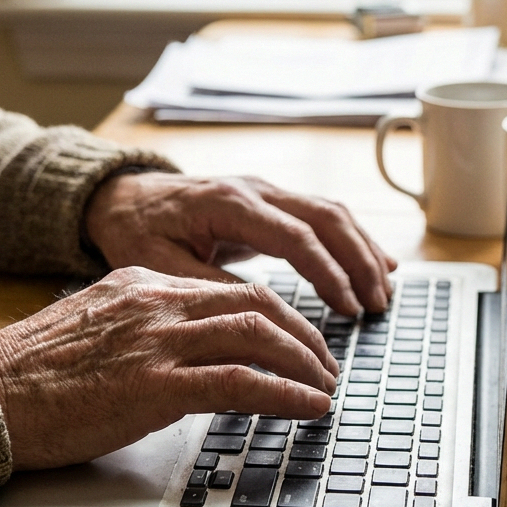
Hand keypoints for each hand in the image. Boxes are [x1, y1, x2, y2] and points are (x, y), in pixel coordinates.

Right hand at [0, 267, 338, 470]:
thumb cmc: (31, 378)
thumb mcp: (96, 332)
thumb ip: (144, 330)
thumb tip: (188, 353)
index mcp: (143, 285)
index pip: (230, 291)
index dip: (277, 317)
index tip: (299, 341)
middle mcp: (156, 303)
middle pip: (257, 305)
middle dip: (303, 335)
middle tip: (326, 365)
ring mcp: (156, 341)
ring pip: (258, 335)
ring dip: (305, 363)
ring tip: (327, 387)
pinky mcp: (153, 385)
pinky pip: (241, 381)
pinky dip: (286, 393)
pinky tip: (310, 407)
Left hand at [85, 173, 396, 314]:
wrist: (122, 198)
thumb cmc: (136, 232)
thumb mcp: (160, 267)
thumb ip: (210, 287)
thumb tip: (260, 316)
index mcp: (228, 203)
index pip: (295, 235)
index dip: (327, 272)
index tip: (348, 308)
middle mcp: (256, 189)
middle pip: (327, 217)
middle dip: (359, 262)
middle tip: (378, 305)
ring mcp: (268, 191)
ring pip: (333, 213)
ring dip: (364, 252)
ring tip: (384, 293)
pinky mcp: (273, 202)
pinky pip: (325, 217)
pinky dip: (354, 242)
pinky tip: (378, 265)